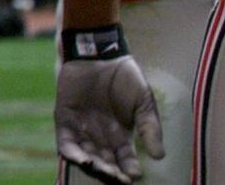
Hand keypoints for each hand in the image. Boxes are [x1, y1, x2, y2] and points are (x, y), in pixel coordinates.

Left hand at [55, 28, 162, 183]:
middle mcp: (100, 136)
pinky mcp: (64, 118)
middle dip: (112, 174)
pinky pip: (65, 141)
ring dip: (93, 167)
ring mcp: (82, 128)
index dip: (129, 171)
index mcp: (121, 135)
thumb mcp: (143, 102)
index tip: (135, 175)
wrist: (99, 52)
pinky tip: (82, 160)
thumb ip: (150, 127)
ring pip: (86, 156)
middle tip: (119, 179)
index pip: (125, 161)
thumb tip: (159, 156)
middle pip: (105, 163)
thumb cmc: (124, 76)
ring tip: (102, 171)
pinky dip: (71, 153)